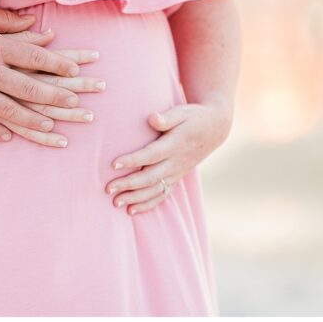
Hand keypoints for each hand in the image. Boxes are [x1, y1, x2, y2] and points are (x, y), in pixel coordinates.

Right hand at [0, 2, 103, 144]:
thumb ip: (9, 22)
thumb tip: (39, 25)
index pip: (37, 57)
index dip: (60, 65)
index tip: (78, 71)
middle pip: (30, 87)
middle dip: (56, 97)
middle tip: (77, 104)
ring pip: (9, 110)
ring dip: (33, 120)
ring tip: (52, 127)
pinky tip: (8, 136)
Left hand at [105, 97, 232, 214]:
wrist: (215, 129)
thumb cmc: (193, 117)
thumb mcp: (182, 112)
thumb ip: (167, 117)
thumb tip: (152, 118)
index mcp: (174, 145)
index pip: (150, 155)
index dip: (132, 160)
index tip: (113, 164)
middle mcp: (175, 162)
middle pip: (150, 177)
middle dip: (128, 185)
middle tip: (108, 189)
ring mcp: (177, 172)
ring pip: (155, 190)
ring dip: (136, 198)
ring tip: (116, 203)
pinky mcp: (177, 178)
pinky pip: (163, 195)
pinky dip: (148, 204)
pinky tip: (132, 210)